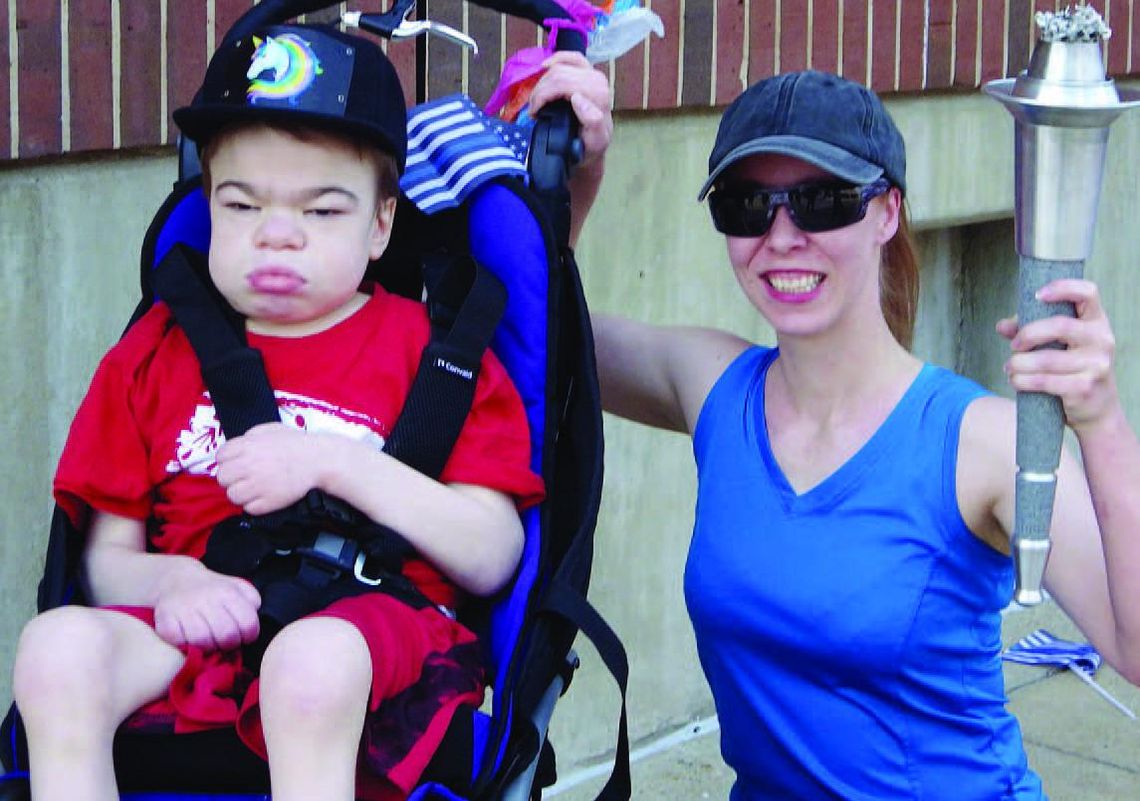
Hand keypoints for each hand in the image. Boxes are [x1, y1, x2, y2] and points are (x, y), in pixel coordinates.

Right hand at [154, 562, 260, 651]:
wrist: (176, 580)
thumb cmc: (212, 590)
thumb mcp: (237, 587)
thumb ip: (251, 599)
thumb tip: (254, 612)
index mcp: (228, 593)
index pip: (248, 624)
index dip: (248, 636)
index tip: (242, 636)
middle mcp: (206, 599)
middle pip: (226, 636)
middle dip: (228, 644)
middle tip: (223, 642)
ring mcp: (184, 608)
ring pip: (202, 641)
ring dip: (207, 647)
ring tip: (207, 642)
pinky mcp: (165, 619)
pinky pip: (177, 641)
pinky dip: (183, 645)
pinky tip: (187, 640)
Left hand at [215, 422, 324, 514]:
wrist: (319, 460)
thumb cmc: (296, 443)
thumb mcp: (271, 429)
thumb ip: (250, 436)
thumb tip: (237, 448)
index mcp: (246, 446)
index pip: (219, 457)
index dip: (228, 461)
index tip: (239, 463)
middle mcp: (247, 465)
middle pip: (222, 478)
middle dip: (232, 478)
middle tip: (247, 478)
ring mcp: (257, 485)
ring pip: (232, 496)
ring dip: (242, 494)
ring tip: (256, 489)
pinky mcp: (267, 502)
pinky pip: (249, 508)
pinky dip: (255, 505)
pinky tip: (265, 497)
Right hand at [529, 51, 613, 169]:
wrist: (595, 145)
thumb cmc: (592, 145)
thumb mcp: (595, 141)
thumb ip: (592, 121)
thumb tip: (577, 99)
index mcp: (598, 94)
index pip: (561, 84)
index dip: (542, 97)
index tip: (534, 114)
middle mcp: (597, 80)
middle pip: (557, 74)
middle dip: (539, 91)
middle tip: (532, 110)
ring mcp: (592, 73)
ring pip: (558, 66)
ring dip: (542, 81)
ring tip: (536, 101)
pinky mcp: (589, 71)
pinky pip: (571, 57)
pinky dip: (557, 59)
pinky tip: (545, 66)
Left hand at [998, 278, 1120, 431]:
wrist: (1098, 410)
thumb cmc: (1073, 369)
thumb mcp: (1060, 345)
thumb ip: (1031, 331)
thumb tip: (1002, 325)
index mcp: (1097, 321)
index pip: (1088, 293)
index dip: (1063, 288)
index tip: (1037, 295)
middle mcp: (1102, 339)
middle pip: (1060, 325)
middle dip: (1028, 334)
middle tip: (1014, 345)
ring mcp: (1096, 365)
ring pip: (1046, 359)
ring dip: (1019, 363)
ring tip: (1010, 367)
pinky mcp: (1084, 388)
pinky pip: (1044, 381)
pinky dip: (1022, 381)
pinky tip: (1016, 381)